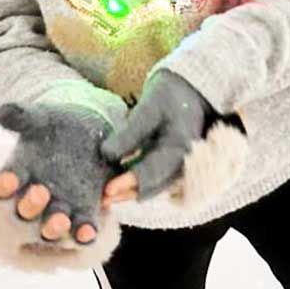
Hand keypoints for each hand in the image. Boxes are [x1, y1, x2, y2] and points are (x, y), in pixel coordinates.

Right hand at [0, 86, 127, 246]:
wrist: (87, 132)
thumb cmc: (55, 126)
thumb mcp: (40, 119)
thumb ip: (21, 117)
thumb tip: (0, 110)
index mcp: (17, 175)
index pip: (2, 186)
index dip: (3, 185)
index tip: (7, 179)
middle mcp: (32, 200)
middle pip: (24, 212)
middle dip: (29, 206)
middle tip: (39, 192)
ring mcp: (57, 210)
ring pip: (49, 228)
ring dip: (53, 227)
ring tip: (61, 219)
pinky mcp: (82, 216)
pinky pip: (80, 231)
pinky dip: (83, 234)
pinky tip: (89, 231)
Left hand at [101, 70, 213, 202]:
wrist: (189, 89)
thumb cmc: (170, 94)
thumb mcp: (150, 107)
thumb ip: (130, 132)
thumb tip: (106, 154)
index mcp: (180, 147)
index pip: (152, 171)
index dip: (128, 182)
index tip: (107, 190)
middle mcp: (180, 162)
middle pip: (151, 186)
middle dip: (125, 193)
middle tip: (101, 199)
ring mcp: (175, 164)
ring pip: (150, 185)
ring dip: (128, 191)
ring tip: (103, 197)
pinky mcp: (166, 161)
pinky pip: (150, 176)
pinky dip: (133, 180)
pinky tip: (115, 182)